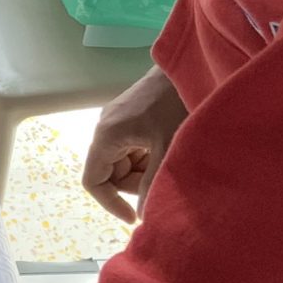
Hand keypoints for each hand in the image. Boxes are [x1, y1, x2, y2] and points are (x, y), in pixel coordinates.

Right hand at [81, 65, 188, 222]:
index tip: (134, 216)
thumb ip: (152, 184)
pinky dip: (147, 156)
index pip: (93, 181)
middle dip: (135, 184)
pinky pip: (131, 148)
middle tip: (163, 181)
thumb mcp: (166, 148)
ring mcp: (116, 122)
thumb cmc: (176, 104)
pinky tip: (168, 149)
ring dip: (144, 170)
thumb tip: (144, 215)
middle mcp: (104, 129)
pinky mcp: (129, 117)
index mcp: (106, 137)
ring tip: (170, 160)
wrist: (189, 65)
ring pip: (123, 162)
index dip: (111, 203)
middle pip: (110, 173)